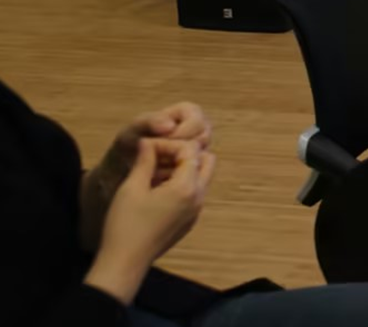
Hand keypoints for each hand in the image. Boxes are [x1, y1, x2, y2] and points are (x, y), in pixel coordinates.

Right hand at [82, 102, 211, 245]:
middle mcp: (198, 197)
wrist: (125, 263)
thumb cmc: (125, 225)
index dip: (168, 144)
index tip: (147, 149)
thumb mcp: (132, 187)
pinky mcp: (190, 220)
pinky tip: (157, 189)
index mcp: (187, 187)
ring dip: (184, 168)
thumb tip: (147, 141)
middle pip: (206, 160)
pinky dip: (183, 184)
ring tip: (155, 172)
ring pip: (202, 176)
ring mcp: (196, 210)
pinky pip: (194, 193)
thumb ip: (144, 160)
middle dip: (184, 153)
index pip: (190, 149)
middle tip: (158, 157)